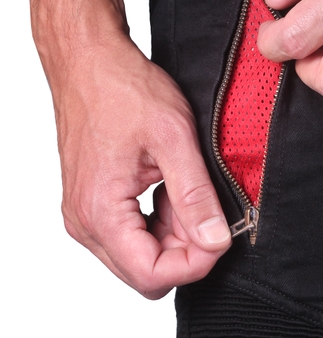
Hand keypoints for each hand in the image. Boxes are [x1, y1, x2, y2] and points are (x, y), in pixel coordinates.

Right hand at [54, 37, 230, 298]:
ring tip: (188, 191)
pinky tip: (172, 190)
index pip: (151, 275)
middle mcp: (86, 222)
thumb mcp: (174, 139)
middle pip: (145, 273)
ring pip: (141, 257)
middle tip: (209, 212)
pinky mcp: (94, 205)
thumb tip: (216, 240)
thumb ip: (195, 196)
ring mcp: (87, 215)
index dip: (194, 264)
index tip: (221, 237)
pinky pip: (133, 235)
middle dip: (186, 252)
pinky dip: (160, 223)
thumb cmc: (122, 89)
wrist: (88, 61)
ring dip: (175, 236)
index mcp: (100, 212)